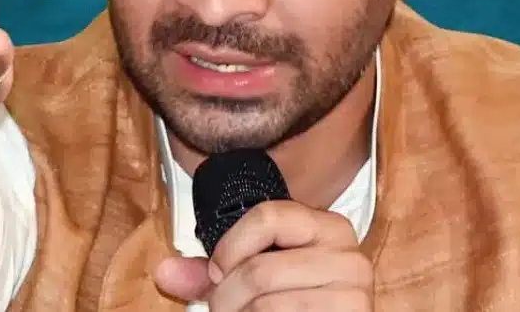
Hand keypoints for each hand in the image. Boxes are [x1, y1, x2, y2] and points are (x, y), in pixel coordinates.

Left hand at [154, 200, 372, 310]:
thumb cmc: (297, 305)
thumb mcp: (261, 279)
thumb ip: (215, 273)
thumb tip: (164, 272)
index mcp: (329, 228)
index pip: (268, 216)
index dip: (230, 248)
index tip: (217, 273)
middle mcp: (349, 256)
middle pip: (259, 269)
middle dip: (226, 298)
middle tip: (223, 310)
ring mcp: (354, 294)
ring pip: (267, 305)